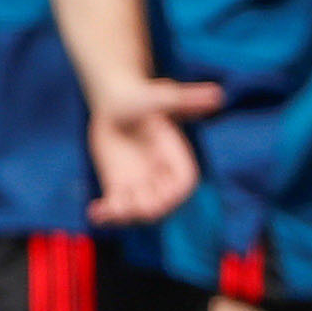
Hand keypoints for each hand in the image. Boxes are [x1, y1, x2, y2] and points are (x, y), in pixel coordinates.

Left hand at [86, 76, 223, 225]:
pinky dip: (107, 214)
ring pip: (138, 210)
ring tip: (107, 208)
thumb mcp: (163, 96)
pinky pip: (116, 207)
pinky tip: (95, 212)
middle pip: (162, 204)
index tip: (156, 189)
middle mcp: (161, 176)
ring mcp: (141, 183)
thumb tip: (216, 95)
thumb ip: (186, 99)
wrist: (115, 101)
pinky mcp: (119, 186)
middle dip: (148, 207)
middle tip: (126, 200)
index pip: (183, 184)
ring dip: (125, 215)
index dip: (173, 193)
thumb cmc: (143, 95)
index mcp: (178, 159)